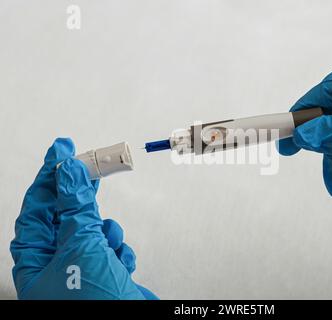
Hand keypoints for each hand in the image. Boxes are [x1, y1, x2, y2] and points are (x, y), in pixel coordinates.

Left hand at [10, 138, 157, 299]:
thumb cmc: (96, 303)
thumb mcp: (82, 247)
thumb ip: (75, 206)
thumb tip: (69, 171)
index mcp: (36, 262)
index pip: (37, 208)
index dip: (50, 177)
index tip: (62, 151)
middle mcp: (55, 264)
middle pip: (65, 215)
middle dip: (81, 195)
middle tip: (92, 164)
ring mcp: (82, 268)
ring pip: (92, 230)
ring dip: (105, 231)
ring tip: (108, 241)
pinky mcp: (105, 272)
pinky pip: (110, 247)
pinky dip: (118, 250)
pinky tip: (119, 263)